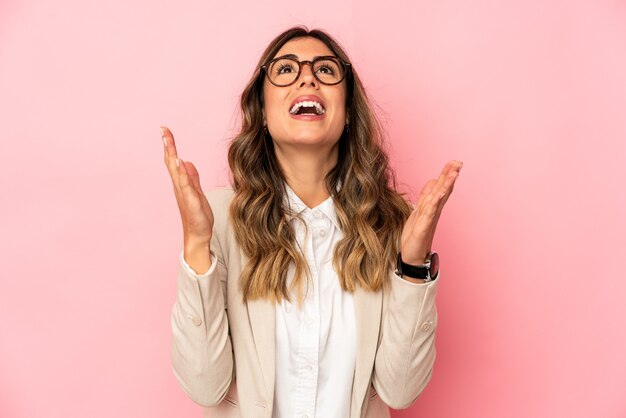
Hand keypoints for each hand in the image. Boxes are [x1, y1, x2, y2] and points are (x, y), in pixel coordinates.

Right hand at [162, 126, 213, 251]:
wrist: (198, 235)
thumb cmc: (197, 215)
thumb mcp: (197, 192)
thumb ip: (192, 177)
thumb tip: (186, 162)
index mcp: (181, 183)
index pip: (174, 160)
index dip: (170, 145)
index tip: (165, 130)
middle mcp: (179, 186)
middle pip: (171, 162)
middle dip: (168, 146)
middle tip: (163, 130)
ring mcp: (184, 193)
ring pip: (176, 171)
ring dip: (172, 156)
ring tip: (168, 142)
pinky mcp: (191, 200)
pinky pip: (185, 184)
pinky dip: (181, 173)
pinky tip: (179, 162)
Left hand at [400, 160, 462, 265]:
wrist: (412, 255)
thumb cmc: (416, 234)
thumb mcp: (419, 211)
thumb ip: (426, 196)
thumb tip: (433, 181)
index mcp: (432, 206)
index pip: (442, 187)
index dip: (447, 174)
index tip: (454, 161)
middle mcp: (433, 211)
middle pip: (443, 190)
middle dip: (450, 176)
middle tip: (458, 163)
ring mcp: (430, 219)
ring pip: (439, 198)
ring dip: (446, 185)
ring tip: (453, 173)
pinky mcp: (423, 227)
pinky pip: (430, 212)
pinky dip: (435, 201)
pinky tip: (440, 192)